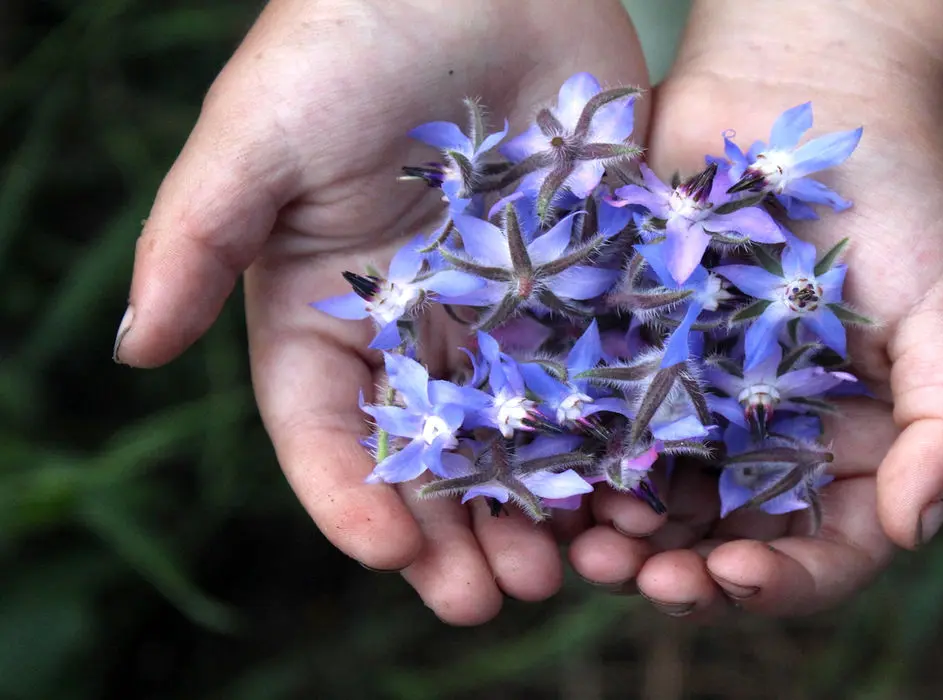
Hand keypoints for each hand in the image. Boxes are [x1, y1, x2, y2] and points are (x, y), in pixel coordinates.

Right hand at [116, 0, 648, 624]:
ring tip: (562, 570)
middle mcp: (414, 326)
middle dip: (453, 535)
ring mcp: (504, 311)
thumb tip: (135, 349)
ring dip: (536, 510)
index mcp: (324, 310)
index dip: (348, 496)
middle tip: (487, 601)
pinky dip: (611, 442)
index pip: (326, 427)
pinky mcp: (583, 284)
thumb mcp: (257, 137)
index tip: (385, 552)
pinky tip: (632, 494)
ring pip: (518, 437)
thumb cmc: (347, 40)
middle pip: (430, 456)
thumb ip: (195, 241)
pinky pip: (596, 377)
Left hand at [565, 1, 942, 616]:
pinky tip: (549, 466)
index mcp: (852, 447)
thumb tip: (917, 530)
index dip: (779, 582)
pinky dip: (576, 452)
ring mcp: (698, 396)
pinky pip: (600, 416)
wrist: (815, 86)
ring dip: (613, 530)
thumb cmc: (910, 199)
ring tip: (579, 539)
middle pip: (722, 538)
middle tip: (626, 575)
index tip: (730, 577)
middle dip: (676, 571)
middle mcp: (770, 437)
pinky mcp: (638, 346)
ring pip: (650, 493)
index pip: (822, 549)